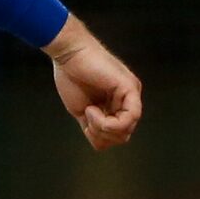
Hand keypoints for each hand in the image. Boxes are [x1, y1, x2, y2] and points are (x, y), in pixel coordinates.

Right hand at [45, 15, 142, 151]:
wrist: (68, 54)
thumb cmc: (70, 75)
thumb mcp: (81, 110)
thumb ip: (93, 126)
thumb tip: (99, 144)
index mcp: (117, 104)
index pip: (117, 134)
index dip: (100, 137)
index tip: (85, 124)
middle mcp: (127, 99)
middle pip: (123, 135)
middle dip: (102, 134)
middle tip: (87, 119)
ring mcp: (130, 93)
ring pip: (126, 129)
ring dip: (103, 128)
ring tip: (89, 112)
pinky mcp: (129, 88)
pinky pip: (129, 117)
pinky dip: (108, 121)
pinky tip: (92, 110)